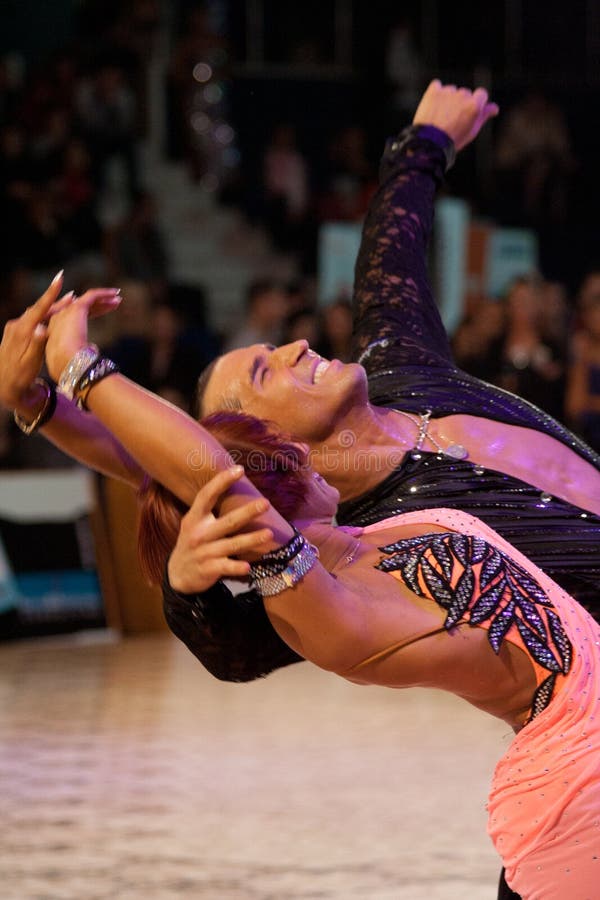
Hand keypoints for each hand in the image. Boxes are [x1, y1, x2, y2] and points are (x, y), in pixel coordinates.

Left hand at [0, 271, 71, 409]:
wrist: (2, 385)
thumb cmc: (18, 376)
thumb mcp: (30, 362)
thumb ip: (36, 343)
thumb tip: (42, 328)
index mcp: (23, 331)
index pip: (40, 307)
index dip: (51, 293)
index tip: (60, 278)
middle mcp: (17, 326)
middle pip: (41, 309)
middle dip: (56, 301)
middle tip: (73, 294)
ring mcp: (15, 329)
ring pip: (37, 314)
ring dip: (52, 308)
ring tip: (67, 303)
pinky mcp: (15, 334)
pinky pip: (33, 321)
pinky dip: (44, 316)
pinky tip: (51, 317)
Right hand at [45, 286, 121, 381]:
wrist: (68, 364)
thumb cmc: (71, 369)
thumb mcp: (76, 361)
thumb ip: (83, 352)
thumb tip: (94, 348)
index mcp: (56, 332)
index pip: (72, 319)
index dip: (87, 315)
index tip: (99, 315)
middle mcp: (58, 319)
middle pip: (79, 308)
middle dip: (96, 306)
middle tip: (112, 305)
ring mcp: (66, 312)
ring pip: (86, 301)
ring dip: (102, 300)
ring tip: (117, 300)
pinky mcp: (77, 308)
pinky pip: (92, 295)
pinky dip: (103, 293)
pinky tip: (116, 293)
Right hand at [167, 467, 273, 593]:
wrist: (177, 575)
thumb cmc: (193, 543)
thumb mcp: (193, 524)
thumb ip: (209, 510)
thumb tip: (235, 489)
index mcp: (194, 518)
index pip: (206, 496)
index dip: (221, 482)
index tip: (239, 469)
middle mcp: (199, 534)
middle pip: (228, 522)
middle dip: (247, 512)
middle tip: (265, 503)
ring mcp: (204, 553)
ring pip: (232, 544)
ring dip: (251, 539)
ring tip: (269, 534)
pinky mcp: (208, 570)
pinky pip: (226, 567)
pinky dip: (237, 567)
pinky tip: (249, 567)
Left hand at [413, 79, 498, 150]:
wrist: (429, 143)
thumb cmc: (453, 139)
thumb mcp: (472, 131)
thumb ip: (483, 116)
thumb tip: (495, 107)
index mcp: (475, 105)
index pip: (482, 94)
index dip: (476, 102)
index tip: (469, 112)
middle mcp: (463, 95)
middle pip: (465, 93)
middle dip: (460, 103)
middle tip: (452, 120)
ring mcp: (448, 92)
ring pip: (451, 91)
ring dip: (448, 99)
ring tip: (440, 116)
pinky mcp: (434, 91)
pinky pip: (437, 86)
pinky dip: (436, 93)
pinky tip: (433, 106)